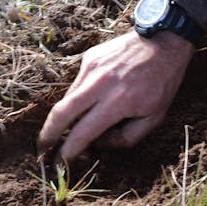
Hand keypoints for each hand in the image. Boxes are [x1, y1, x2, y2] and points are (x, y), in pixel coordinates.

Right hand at [38, 29, 193, 160]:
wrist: (164, 42)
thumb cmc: (163, 82)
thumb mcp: (154, 117)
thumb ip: (126, 137)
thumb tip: (99, 144)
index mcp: (118, 102)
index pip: (83, 132)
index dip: (68, 151)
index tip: (61, 163)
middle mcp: (99, 84)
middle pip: (61, 113)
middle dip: (47, 135)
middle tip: (42, 151)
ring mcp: (91, 68)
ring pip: (67, 99)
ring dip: (64, 118)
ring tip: (66, 130)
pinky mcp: (89, 58)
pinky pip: (77, 84)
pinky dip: (78, 98)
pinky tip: (90, 102)